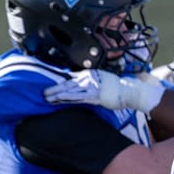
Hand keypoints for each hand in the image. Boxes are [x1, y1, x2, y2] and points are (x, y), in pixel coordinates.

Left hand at [43, 69, 164, 112]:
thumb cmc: (120, 88)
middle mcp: (89, 79)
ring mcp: (91, 87)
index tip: (52, 86)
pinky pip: (78, 97)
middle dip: (55, 88)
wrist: (130, 90)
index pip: (72, 78)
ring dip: (57, 94)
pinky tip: (59, 99)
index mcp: (91, 74)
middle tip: (43, 92)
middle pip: (68, 83)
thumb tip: (86, 88)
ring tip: (47, 97)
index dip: (61, 83)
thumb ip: (94, 83)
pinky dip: (67, 98)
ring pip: (70, 90)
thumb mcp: (104, 81)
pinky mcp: (94, 96)